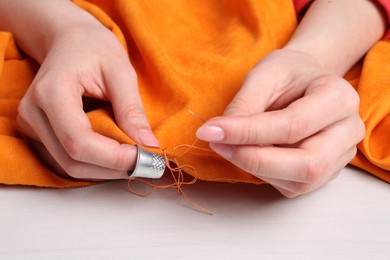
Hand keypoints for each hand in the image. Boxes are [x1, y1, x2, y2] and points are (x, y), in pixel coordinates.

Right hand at [16, 22, 158, 179]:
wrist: (70, 40)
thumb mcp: (121, 71)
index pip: (79, 141)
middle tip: (145, 161)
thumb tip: (148, 144)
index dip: (113, 157)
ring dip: (104, 170)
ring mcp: (31, 125)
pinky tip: (113, 154)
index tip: (144, 156)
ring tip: (132, 158)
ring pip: (68, 166)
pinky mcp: (37, 133)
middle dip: (112, 168)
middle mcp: (33, 112)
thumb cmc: (94, 48)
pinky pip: (64, 161)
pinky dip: (93, 164)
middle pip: (72, 160)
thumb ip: (132, 109)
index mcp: (52, 91)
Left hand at [196, 49, 364, 196]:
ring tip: (231, 146)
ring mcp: (340, 156)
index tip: (210, 131)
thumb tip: (218, 135)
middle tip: (219, 145)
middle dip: (255, 160)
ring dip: (257, 168)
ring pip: (300, 181)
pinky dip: (265, 174)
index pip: (293, 125)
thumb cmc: (288, 74)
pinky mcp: (324, 174)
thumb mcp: (264, 75)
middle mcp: (348, 131)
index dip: (247, 132)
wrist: (306, 82)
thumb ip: (244, 105)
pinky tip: (251, 153)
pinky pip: (292, 186)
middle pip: (307, 163)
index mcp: (338, 98)